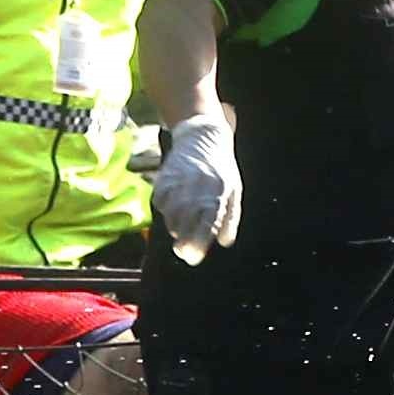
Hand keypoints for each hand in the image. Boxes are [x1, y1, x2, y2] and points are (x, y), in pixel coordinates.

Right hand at [151, 116, 243, 256]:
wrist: (203, 136)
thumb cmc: (222, 169)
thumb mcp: (234, 191)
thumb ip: (230, 218)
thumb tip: (225, 243)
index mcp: (218, 192)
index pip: (208, 223)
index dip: (199, 243)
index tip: (193, 258)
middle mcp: (198, 187)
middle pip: (186, 222)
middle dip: (183, 242)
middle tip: (182, 252)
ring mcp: (180, 181)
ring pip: (171, 213)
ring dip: (174, 227)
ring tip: (180, 230)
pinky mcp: (165, 176)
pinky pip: (159, 201)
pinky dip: (164, 210)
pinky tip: (172, 209)